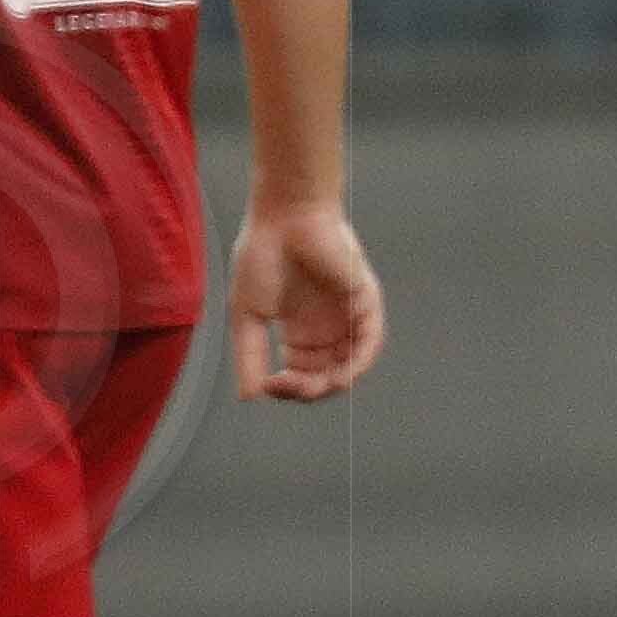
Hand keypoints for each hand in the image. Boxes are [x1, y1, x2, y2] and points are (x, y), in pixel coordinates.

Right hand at [228, 198, 384, 398]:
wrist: (284, 219)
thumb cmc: (261, 255)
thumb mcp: (246, 314)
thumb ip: (249, 355)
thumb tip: (249, 397)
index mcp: (298, 330)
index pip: (300, 373)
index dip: (286, 388)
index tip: (266, 386)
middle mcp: (326, 328)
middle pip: (325, 375)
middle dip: (306, 390)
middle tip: (285, 386)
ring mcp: (347, 318)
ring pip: (349, 365)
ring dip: (331, 383)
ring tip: (309, 386)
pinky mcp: (365, 303)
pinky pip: (370, 342)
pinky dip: (357, 363)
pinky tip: (339, 374)